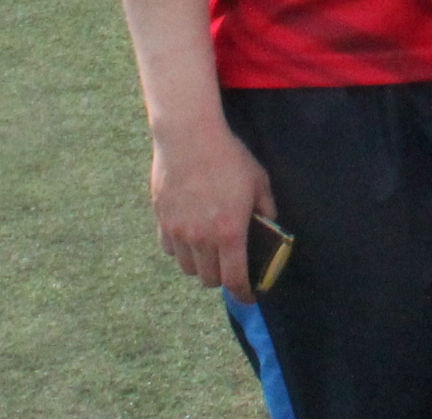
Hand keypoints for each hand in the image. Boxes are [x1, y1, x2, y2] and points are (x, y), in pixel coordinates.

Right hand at [150, 116, 275, 298]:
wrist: (188, 136)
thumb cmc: (229, 157)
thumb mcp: (259, 181)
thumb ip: (266, 210)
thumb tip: (269, 227)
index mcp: (229, 233)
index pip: (235, 279)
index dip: (243, 293)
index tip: (248, 296)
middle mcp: (201, 239)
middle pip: (210, 279)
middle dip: (222, 278)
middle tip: (230, 266)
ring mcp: (178, 232)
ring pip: (188, 268)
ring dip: (201, 265)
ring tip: (209, 250)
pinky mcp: (162, 221)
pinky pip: (171, 250)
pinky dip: (181, 250)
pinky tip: (189, 236)